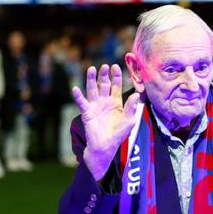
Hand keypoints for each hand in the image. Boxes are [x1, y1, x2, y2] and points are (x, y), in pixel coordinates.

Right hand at [71, 64, 139, 180]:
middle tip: (105, 66)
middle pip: (103, 85)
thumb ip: (131, 108)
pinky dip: (78, 96)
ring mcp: (95, 106)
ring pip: (92, 90)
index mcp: (116, 102)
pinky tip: (75, 89)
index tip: (116, 67)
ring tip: (91, 69)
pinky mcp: (87, 113)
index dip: (116, 76)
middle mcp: (104, 102)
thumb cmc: (118, 135)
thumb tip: (136, 95)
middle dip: (104, 75)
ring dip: (91, 79)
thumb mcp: (129, 121)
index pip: (116, 86)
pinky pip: (82, 103)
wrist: (105, 147)